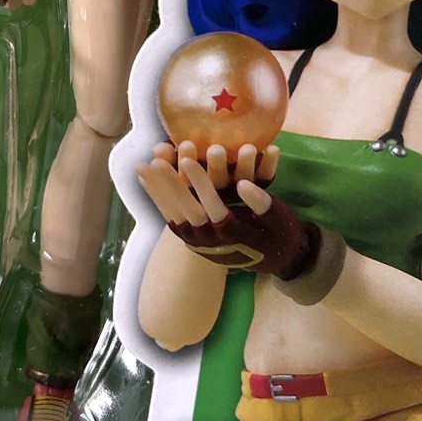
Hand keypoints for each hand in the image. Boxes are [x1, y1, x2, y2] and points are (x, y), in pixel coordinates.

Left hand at [138, 140, 315, 276]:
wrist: (276, 260)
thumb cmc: (279, 233)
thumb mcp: (278, 218)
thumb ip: (262, 203)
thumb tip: (244, 184)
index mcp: (234, 233)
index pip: (213, 207)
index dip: (200, 184)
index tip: (189, 160)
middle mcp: (212, 240)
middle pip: (186, 210)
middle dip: (170, 184)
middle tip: (155, 160)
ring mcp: (199, 242)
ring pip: (173, 215)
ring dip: (157, 191)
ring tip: (142, 167)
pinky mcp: (193, 240)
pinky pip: (171, 218)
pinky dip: (158, 199)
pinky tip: (147, 182)